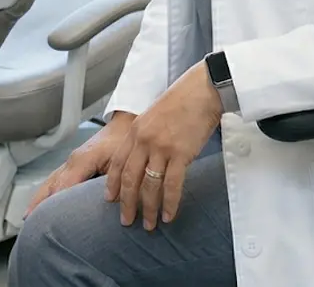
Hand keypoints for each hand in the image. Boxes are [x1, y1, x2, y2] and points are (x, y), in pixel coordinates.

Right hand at [24, 112, 135, 216]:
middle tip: (31, 224)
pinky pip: (54, 181)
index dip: (56, 205)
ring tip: (29, 218)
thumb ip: (114, 183)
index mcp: (82, 161)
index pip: (63, 187)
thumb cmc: (124, 141)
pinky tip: (42, 203)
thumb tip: (112, 205)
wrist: (124, 125)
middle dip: (39, 205)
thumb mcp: (121, 163)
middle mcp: (72, 162)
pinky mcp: (73, 165)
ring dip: (39, 199)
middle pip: (50, 186)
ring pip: (49, 183)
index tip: (48, 221)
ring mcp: (70, 163)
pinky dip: (46, 193)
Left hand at [103, 63, 222, 230]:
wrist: (203, 90)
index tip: (110, 200)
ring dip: (148, 208)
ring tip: (149, 224)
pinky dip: (169, 203)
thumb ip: (144, 136)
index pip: (117, 163)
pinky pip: (172, 185)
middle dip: (127, 203)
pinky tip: (168, 215)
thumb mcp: (153, 116)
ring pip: (149, 186)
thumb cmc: (181, 101)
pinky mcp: (180, 154)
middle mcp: (144, 140)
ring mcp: (161, 148)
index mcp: (135, 131)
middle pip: (130, 179)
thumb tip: (142, 158)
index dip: (112, 184)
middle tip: (126, 221)